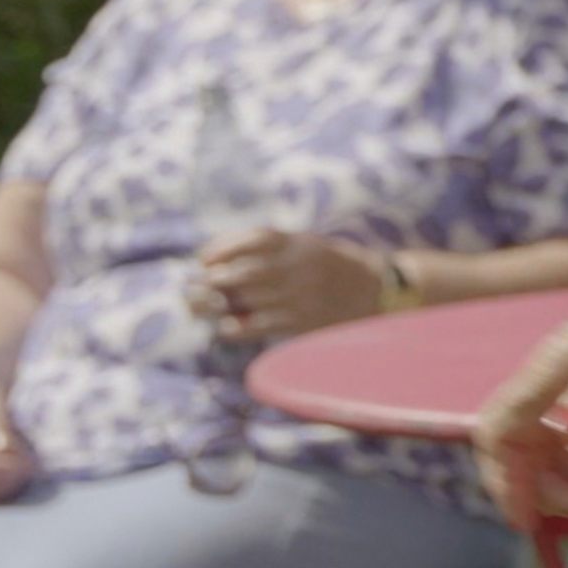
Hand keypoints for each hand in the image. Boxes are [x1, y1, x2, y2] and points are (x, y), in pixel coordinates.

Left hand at [188, 229, 388, 343]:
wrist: (373, 293)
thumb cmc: (330, 267)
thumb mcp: (306, 245)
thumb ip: (271, 248)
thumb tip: (220, 259)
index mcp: (297, 243)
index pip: (252, 239)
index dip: (222, 248)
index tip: (203, 258)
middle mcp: (295, 267)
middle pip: (241, 272)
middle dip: (211, 281)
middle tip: (194, 287)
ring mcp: (297, 295)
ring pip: (244, 301)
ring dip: (216, 306)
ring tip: (202, 308)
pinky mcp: (299, 321)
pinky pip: (257, 325)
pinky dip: (235, 328)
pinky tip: (226, 328)